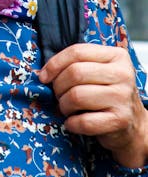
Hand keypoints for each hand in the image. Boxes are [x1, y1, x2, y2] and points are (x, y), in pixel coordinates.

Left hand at [39, 43, 147, 167]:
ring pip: (76, 96)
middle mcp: (123, 74)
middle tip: (59, 95)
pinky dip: (72, 123)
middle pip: (75, 73)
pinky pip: (84, 121)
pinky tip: (73, 122)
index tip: (44, 76)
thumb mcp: (98, 71)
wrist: (133, 124)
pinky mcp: (120, 120)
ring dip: (64, 106)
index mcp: (116, 56)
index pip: (77, 52)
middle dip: (58, 87)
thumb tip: (44, 73)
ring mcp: (123, 97)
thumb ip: (76, 64)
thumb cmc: (107, 94)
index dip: (54, 64)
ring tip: (67, 109)